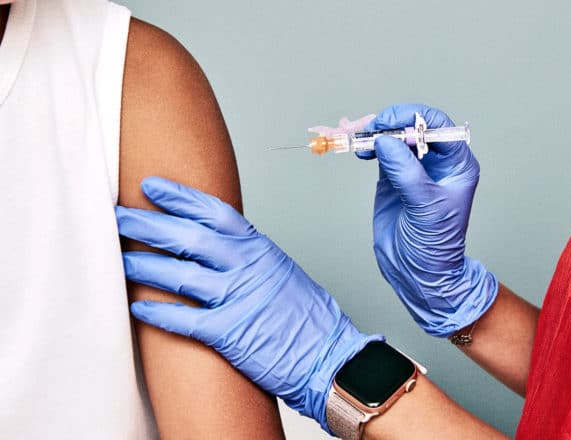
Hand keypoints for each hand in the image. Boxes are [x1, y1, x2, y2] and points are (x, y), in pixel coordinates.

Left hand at [116, 177, 381, 431]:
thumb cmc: (308, 318)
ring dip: (145, 264)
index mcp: (261, 249)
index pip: (214, 213)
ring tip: (120, 258)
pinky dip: (159, 312)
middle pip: (190, 238)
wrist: (331, 356)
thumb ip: (249, 257)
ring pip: (181, 274)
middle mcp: (248, 268)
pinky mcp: (230, 333)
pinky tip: (137, 307)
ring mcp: (239, 299)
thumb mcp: (281, 272)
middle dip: (149, 224)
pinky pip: (185, 319)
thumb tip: (216, 248)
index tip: (152, 187)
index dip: (180, 198)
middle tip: (120, 216)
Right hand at [357, 104, 497, 336]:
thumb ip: (406, 172)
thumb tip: (386, 141)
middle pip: (414, 126)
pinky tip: (361, 150)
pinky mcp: (393, 177)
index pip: (438, 126)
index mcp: (457, 164)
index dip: (413, 118)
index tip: (390, 124)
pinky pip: (381, 151)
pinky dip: (369, 145)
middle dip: (391, 123)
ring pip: (395, 136)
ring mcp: (414, 168)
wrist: (418, 273)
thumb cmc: (435, 245)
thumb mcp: (425, 207)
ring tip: (361, 141)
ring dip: (376, 133)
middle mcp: (437, 162)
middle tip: (370, 129)